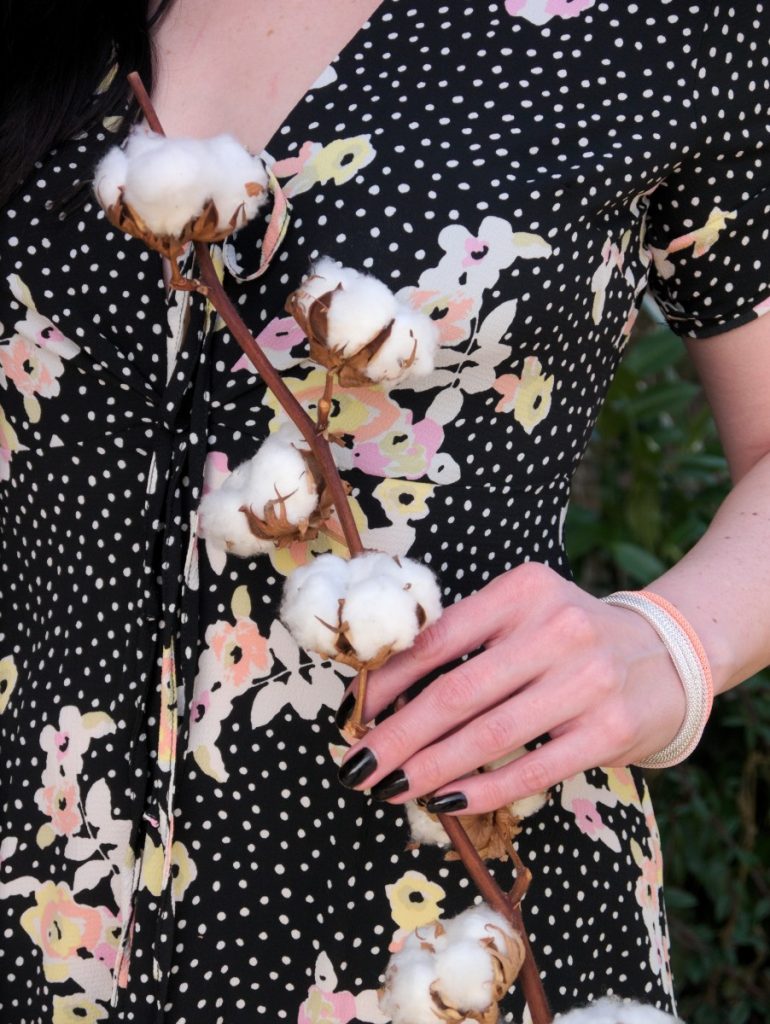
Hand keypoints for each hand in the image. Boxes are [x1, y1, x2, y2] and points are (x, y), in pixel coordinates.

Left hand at [337, 562, 687, 813]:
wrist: (664, 654)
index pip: (439, 638)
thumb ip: (467, 637)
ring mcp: (587, 681)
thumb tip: (386, 694)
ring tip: (390, 787)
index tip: (355, 713)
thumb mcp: (523, 612)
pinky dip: (483, 789)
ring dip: (430, 767)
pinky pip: (532, 768)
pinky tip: (446, 799)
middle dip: (398, 735)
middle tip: (357, 765)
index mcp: (523, 591)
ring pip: (490, 735)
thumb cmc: (571, 636)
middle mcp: (557, 629)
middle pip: (458, 692)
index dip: (389, 681)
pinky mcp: (608, 730)